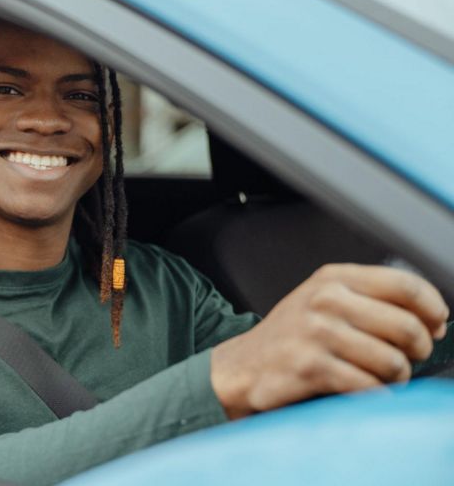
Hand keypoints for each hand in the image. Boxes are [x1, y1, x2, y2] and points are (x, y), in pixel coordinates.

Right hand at [211, 264, 448, 418]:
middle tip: (409, 359)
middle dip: (418, 351)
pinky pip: (369, 387)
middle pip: (406, 327)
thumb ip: (370, 300)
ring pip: (392, 361)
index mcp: (333, 278)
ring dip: (396, 378)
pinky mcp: (311, 367)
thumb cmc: (290, 337)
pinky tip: (365, 392)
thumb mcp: (323, 301)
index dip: (433, 309)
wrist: (242, 367)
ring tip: (382, 378)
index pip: (405, 285)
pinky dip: (376, 396)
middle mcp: (325, 300)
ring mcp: (317, 333)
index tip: (438, 325)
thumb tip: (432, 319)